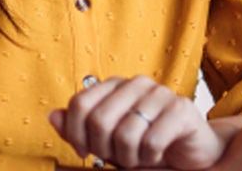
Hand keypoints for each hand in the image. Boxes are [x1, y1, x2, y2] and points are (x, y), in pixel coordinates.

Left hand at [49, 76, 224, 169]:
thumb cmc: (145, 143)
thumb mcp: (106, 140)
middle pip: (99, 119)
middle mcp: (137, 83)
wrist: (189, 151)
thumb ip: (79, 129)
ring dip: (129, 157)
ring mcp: (161, 93)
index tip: (85, 152)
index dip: (76, 134)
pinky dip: (149, 157)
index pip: (80, 103)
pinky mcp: (182, 109)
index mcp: (116, 85)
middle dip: (104, 149)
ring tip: (138, 157)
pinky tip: (155, 154)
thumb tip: (53, 115)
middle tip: (116, 158)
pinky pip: (151, 141)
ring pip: (125, 134)